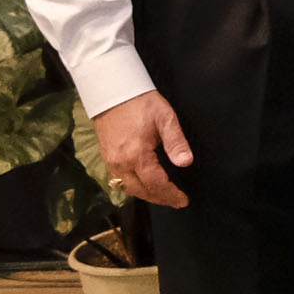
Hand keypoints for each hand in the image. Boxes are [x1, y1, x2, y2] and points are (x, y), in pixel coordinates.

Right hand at [92, 90, 193, 208]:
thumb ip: (176, 142)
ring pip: (129, 188)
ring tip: (163, 196)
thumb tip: (186, 162)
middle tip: (176, 201)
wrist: (113, 92)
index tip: (183, 201)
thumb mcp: (165, 118)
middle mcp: (121, 162)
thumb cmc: (140, 103)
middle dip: (160, 199)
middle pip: (142, 191)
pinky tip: (145, 184)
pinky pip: (120, 180)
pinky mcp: (107, 157)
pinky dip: (134, 187)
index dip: (171, 195)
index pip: (156, 184)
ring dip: (147, 195)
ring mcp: (111, 161)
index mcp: (137, 154)